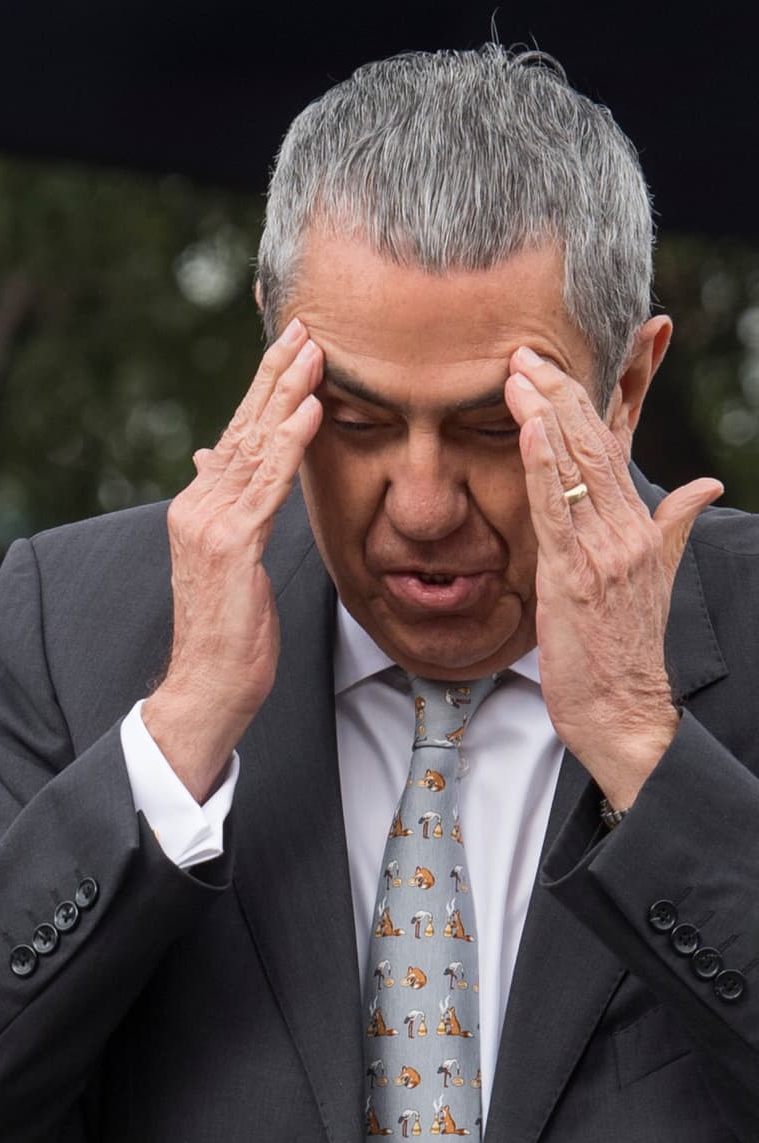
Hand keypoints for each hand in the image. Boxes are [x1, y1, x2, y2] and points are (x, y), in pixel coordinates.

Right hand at [144, 317, 325, 801]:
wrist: (207, 688)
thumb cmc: (228, 637)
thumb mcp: (230, 562)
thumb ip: (227, 508)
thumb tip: (210, 458)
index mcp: (198, 508)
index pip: (236, 437)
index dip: (264, 391)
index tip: (292, 350)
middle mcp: (197, 507)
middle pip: (243, 428)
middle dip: (276, 375)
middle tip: (305, 326)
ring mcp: (209, 524)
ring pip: (254, 446)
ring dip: (288, 395)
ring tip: (315, 352)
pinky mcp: (230, 545)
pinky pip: (266, 484)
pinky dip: (289, 444)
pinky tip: (310, 410)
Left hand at [504, 346, 722, 809]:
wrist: (626, 712)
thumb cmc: (625, 653)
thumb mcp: (655, 578)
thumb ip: (676, 525)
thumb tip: (704, 486)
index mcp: (639, 526)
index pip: (612, 445)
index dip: (583, 401)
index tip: (551, 365)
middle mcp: (625, 529)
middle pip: (592, 443)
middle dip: (557, 393)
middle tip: (524, 351)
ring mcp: (602, 551)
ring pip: (573, 467)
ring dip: (542, 414)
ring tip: (518, 372)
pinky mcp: (574, 577)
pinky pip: (555, 510)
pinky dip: (541, 466)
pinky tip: (528, 429)